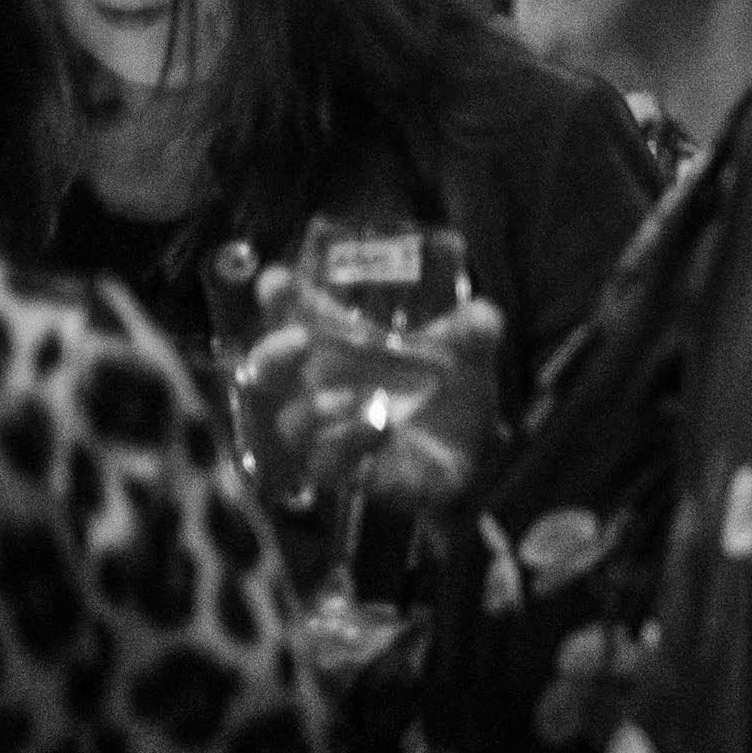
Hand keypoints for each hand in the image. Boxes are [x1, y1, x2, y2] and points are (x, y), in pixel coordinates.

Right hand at [239, 283, 503, 511]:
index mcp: (339, 345)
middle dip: (273, 354)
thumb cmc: (450, 389)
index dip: (277, 297)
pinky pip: (330, 464)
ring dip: (312, 409)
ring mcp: (329, 431)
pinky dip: (349, 445)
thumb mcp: (467, 354)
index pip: (293, 315)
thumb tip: (483, 315)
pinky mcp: (348, 471)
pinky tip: (378, 429)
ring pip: (292, 423)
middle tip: (298, 340)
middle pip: (268, 371)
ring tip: (346, 399)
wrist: (475, 452)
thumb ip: (474, 331)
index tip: (276, 281)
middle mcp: (322, 386)